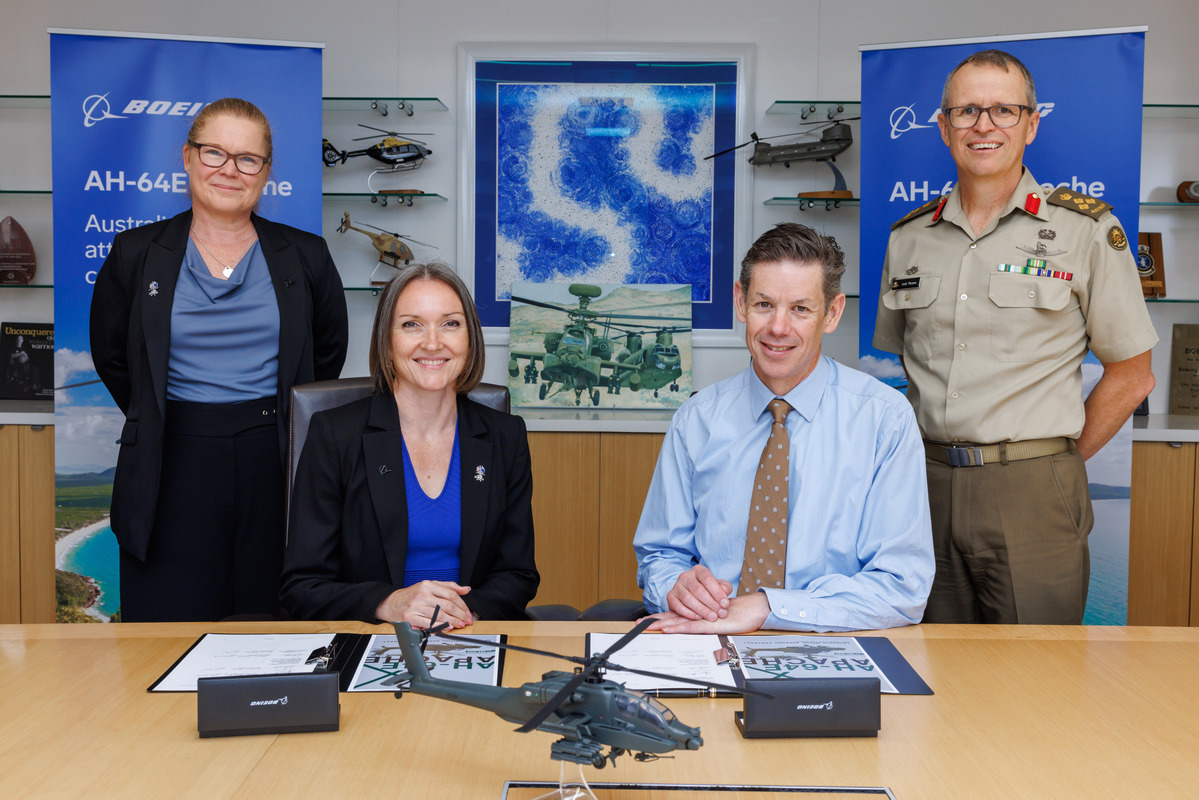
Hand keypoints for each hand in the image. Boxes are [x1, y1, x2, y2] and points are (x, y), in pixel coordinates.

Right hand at [375, 581, 473, 628]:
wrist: (391, 603)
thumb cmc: (412, 595)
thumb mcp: (429, 586)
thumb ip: (448, 587)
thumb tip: (466, 589)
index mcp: (428, 585)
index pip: (451, 594)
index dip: (462, 604)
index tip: (467, 612)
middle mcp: (422, 594)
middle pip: (447, 605)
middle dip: (460, 614)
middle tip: (466, 620)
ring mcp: (416, 606)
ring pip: (440, 615)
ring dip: (453, 622)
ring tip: (459, 625)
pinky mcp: (410, 618)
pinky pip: (429, 623)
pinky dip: (440, 627)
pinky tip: (447, 628)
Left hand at [644, 592, 770, 633]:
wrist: (751, 611)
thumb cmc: (735, 616)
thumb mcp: (716, 621)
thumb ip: (703, 622)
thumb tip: (692, 627)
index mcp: (696, 614)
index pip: (673, 615)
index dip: (658, 618)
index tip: (643, 622)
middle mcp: (696, 615)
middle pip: (671, 617)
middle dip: (653, 622)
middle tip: (637, 625)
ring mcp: (702, 619)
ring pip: (677, 621)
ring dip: (661, 624)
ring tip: (646, 627)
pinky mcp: (709, 624)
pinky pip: (691, 626)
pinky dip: (677, 627)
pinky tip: (667, 629)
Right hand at [665, 565, 733, 621]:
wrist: (694, 595)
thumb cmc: (709, 590)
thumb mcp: (720, 586)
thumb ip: (725, 588)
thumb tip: (724, 594)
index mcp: (698, 570)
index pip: (707, 579)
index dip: (717, 592)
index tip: (725, 604)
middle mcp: (685, 576)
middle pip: (698, 590)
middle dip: (710, 603)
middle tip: (720, 614)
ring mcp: (676, 586)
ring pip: (688, 598)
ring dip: (701, 610)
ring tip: (712, 617)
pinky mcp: (670, 596)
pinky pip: (678, 606)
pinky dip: (689, 613)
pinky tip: (698, 618)